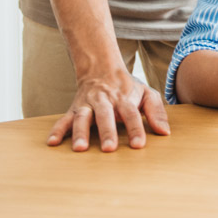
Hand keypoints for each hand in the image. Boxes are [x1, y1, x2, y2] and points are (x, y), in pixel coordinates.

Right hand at [46, 68, 169, 151]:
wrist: (102, 69)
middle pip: (106, 116)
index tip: (139, 145)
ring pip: (82, 117)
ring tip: (80, 149)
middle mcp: (104, 101)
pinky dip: (57, 130)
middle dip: (107, 132)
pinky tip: (53, 143)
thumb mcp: (147, 93)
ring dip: (80, 132)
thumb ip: (156, 111)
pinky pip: (63, 119)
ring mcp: (87, 105)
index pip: (131, 113)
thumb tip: (165, 132)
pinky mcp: (74, 109)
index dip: (135, 129)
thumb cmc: (128, 88)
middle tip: (109, 149)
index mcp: (124, 98)